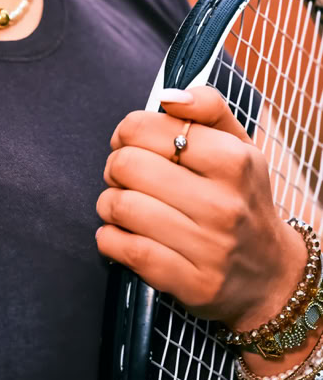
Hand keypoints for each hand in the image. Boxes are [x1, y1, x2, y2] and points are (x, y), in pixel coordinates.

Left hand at [95, 85, 308, 327]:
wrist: (271, 273)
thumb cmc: (242, 197)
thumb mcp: (239, 144)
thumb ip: (207, 106)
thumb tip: (168, 96)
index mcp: (233, 160)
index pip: (146, 128)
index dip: (127, 132)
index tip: (132, 143)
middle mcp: (223, 204)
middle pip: (126, 165)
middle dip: (115, 167)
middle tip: (127, 176)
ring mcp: (209, 248)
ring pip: (120, 207)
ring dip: (109, 203)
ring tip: (124, 205)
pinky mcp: (191, 283)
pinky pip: (124, 249)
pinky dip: (109, 238)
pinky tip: (122, 234)